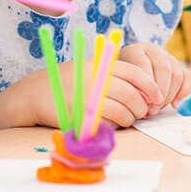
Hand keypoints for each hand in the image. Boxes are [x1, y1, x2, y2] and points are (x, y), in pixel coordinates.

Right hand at [24, 55, 177, 129]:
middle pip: (132, 94)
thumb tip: (143, 89)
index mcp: (100, 65)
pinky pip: (109, 123)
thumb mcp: (88, 69)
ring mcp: (88, 97)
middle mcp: (95, 79)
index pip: (135, 73)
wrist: (33, 94)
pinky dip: (117, 125)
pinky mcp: (82, 115)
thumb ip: (111, 74)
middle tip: (144, 112)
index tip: (157, 97)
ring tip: (129, 119)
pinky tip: (114, 123)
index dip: (150, 86)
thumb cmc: (65, 82)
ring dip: (131, 118)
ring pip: (123, 110)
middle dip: (142, 106)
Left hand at [117, 43, 190, 115]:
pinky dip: (184, 93)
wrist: (129, 72)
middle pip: (164, 68)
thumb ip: (128, 88)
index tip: (145, 103)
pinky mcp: (179, 66)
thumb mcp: (119, 81)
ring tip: (158, 108)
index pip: (143, 64)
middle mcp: (153, 50)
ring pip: (177, 74)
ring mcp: (168, 57)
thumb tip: (143, 103)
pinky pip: (188, 78)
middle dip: (160, 92)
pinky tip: (175, 105)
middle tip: (153, 109)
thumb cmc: (122, 80)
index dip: (146, 85)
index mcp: (135, 51)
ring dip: (169, 95)